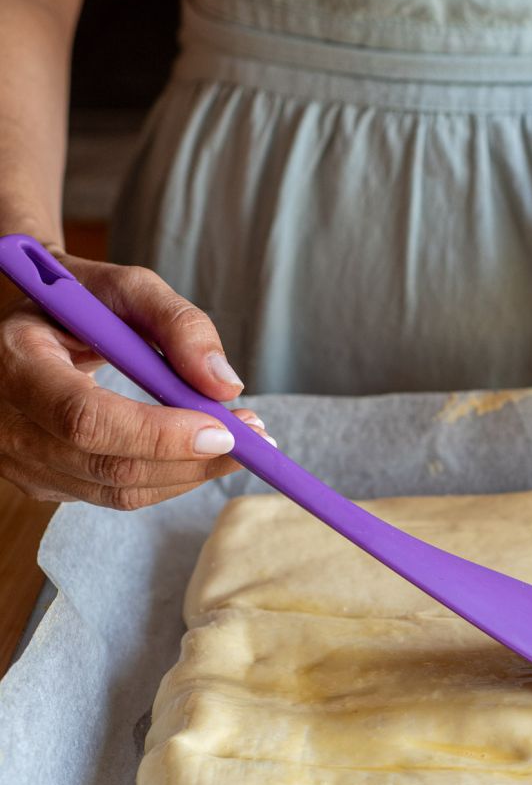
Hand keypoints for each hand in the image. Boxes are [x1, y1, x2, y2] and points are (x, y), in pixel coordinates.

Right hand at [0, 252, 271, 507]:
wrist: (31, 326)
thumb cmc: (80, 302)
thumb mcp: (124, 289)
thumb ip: (178, 323)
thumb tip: (225, 386)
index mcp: (16, 363)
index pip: (86, 419)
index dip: (159, 434)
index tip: (224, 430)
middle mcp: (8, 423)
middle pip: (110, 466)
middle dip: (192, 459)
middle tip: (254, 438)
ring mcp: (20, 462)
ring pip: (121, 491)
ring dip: (191, 473)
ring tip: (239, 441)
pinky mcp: (43, 483)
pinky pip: (117, 495)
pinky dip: (170, 477)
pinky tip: (198, 451)